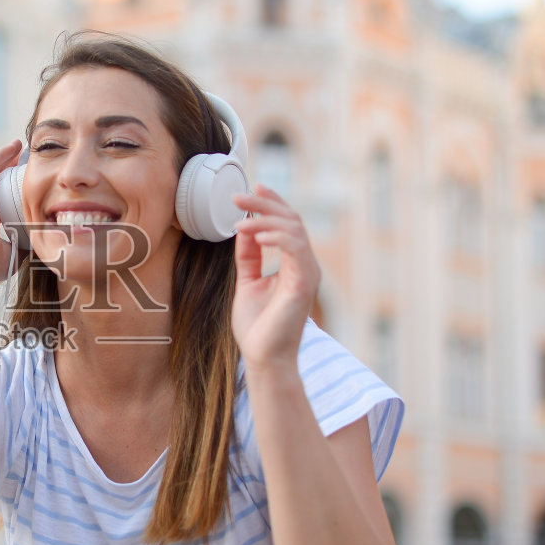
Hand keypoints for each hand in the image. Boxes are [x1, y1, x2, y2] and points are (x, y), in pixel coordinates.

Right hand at [0, 138, 24, 299]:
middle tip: (26, 159)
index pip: (2, 198)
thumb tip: (43, 245)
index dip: (14, 188)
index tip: (29, 181)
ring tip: (21, 147)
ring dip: (7, 157)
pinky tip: (15, 145)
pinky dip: (2, 153)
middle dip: (10, 168)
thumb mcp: (14, 251)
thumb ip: (25, 246)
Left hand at [232, 185, 319, 367]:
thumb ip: (249, 256)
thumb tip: (244, 229)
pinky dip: (276, 236)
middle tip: (237, 197)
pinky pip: (295, 248)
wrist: (263, 357)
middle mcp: (305, 265)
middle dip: (264, 204)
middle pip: (291, 220)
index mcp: (295, 264)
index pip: (288, 224)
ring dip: (265, 217)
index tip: (253, 187)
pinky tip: (255, 234)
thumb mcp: (248, 281)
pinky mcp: (303, 283)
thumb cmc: (258, 326)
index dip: (272, 203)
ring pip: (294, 229)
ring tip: (240, 217)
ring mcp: (307, 273)